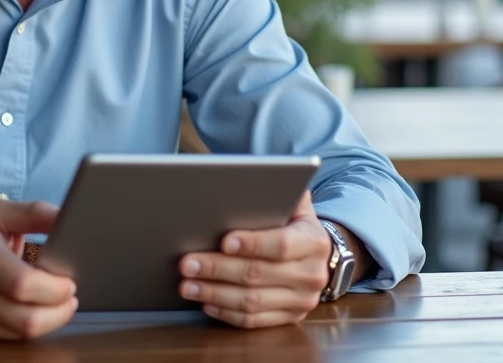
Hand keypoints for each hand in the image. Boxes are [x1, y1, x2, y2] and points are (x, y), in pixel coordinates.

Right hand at [0, 200, 77, 339]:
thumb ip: (35, 213)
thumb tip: (69, 219)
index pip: (23, 284)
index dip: (55, 288)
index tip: (69, 281)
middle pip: (26, 318)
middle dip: (59, 312)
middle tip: (70, 297)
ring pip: (19, 333)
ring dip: (48, 321)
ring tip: (56, 303)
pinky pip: (7, 338)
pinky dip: (26, 327)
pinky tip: (31, 310)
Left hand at [178, 191, 330, 327]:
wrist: (315, 253)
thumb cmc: (292, 223)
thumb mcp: (293, 202)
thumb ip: (275, 191)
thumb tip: (241, 181)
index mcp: (314, 242)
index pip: (281, 245)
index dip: (252, 244)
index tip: (223, 241)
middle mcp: (312, 274)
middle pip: (258, 275)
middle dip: (218, 269)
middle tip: (187, 263)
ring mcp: (302, 301)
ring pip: (252, 302)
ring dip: (214, 294)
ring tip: (187, 285)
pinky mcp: (289, 319)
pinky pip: (254, 322)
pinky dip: (226, 313)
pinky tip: (206, 302)